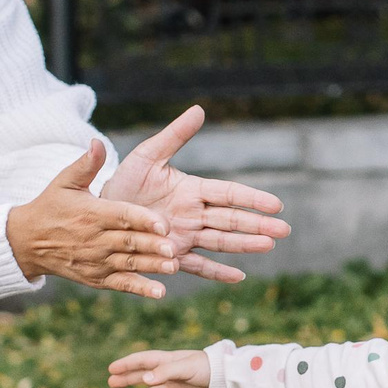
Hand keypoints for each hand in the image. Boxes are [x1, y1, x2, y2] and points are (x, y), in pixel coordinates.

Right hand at [7, 140, 177, 297]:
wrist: (27, 242)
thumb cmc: (51, 206)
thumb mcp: (64, 181)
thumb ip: (86, 164)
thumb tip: (98, 142)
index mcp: (92, 213)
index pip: (121, 216)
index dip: (142, 220)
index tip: (163, 223)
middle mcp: (95, 239)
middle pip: (128, 242)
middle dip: (151, 245)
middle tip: (173, 247)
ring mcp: (96, 261)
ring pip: (128, 264)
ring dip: (151, 266)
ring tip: (173, 267)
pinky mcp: (96, 278)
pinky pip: (121, 284)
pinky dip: (139, 288)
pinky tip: (159, 292)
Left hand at [105, 106, 290, 282]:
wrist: (103, 210)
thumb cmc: (125, 181)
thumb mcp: (147, 155)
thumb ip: (174, 135)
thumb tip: (199, 109)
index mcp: (192, 189)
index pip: (228, 194)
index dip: (251, 199)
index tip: (275, 205)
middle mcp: (194, 214)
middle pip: (231, 219)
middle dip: (257, 225)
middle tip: (284, 230)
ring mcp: (185, 236)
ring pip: (221, 241)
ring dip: (245, 244)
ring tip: (268, 246)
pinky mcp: (173, 255)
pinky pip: (198, 266)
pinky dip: (217, 273)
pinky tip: (238, 277)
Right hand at [109, 348, 212, 387]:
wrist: (231, 382)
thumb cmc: (210, 368)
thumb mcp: (187, 367)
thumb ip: (165, 372)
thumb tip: (145, 379)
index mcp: (171, 362)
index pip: (144, 361)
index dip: (128, 364)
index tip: (112, 368)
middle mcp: (172, 376)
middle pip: (145, 377)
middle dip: (128, 379)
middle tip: (111, 383)